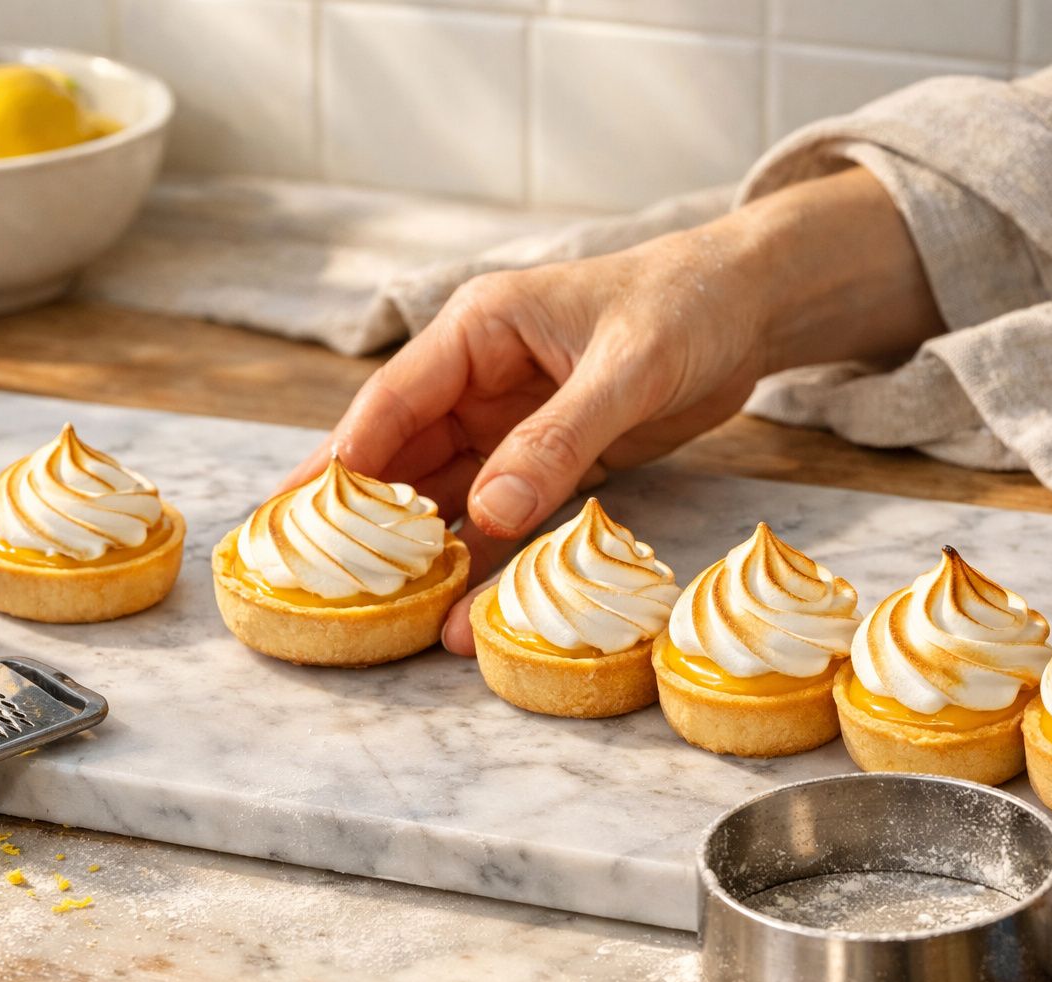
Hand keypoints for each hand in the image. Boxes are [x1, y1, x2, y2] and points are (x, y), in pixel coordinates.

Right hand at [283, 167, 942, 653]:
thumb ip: (556, 441)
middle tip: (300, 573)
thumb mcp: (625, 370)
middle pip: (401, 452)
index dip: (344, 461)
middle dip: (360, 513)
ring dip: (414, 546)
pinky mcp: (545, 461)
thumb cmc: (687, 307)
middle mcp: (477, 378)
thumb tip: (486, 515)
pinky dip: (479, 555)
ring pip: (444, 491)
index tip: (299, 519)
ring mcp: (508, 424)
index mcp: (477, 330)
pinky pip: (499, 514)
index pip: (392, 401)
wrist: (751, 309)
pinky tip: (452, 604)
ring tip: (367, 605)